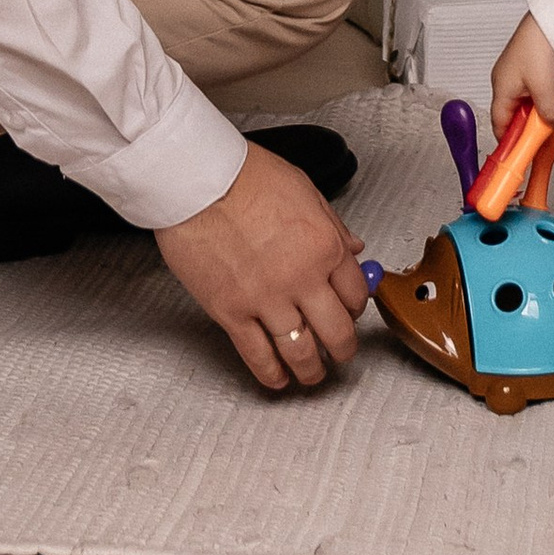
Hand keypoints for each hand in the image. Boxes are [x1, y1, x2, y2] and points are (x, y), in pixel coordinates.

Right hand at [155, 139, 371, 391]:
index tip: (350, 314)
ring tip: (312, 375)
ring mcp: (266, 299)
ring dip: (311, 371)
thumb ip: (333, 225)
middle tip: (340, 352)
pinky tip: (277, 379)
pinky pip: (257, 356)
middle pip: (336, 333)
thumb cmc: (245, 174)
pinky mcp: (231, 313)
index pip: (356, 295)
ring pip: (301, 353)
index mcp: (324, 245)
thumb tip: (354, 248)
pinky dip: (271, 375)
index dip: (356, 310)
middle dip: (342, 349)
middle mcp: (301, 278)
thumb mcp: (305, 189)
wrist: (197, 180)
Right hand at [489, 12, 553, 134]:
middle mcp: (511, 83)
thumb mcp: (543, 87)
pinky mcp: (542, 68)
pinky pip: (551, 89)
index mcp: (501, 88)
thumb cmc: (538, 43)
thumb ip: (550, 114)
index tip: (526, 157)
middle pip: (525, 117)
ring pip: (541, 103)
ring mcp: (527, 76)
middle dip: (543, 118)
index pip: (501, 127)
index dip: (513, 143)